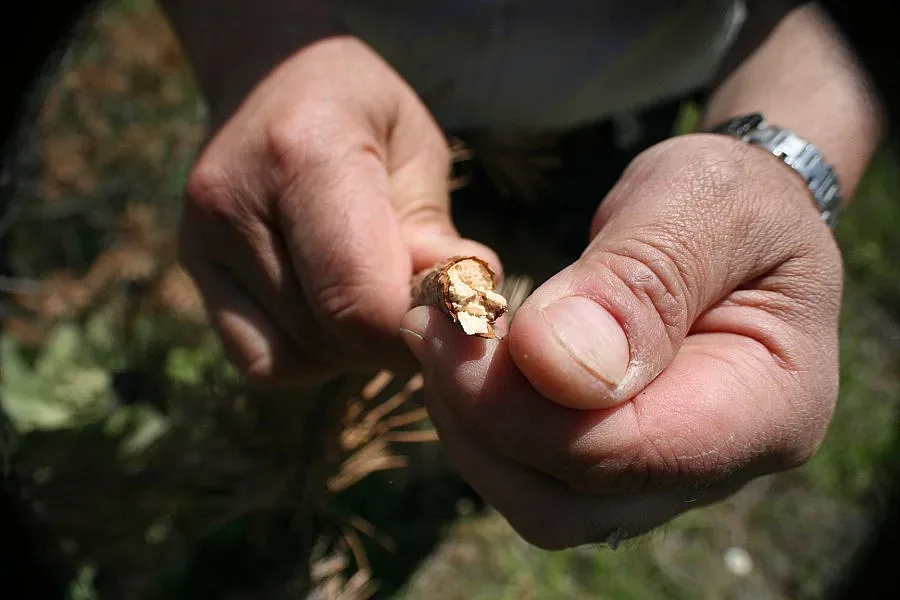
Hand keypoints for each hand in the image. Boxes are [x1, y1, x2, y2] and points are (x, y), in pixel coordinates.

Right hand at [179, 36, 497, 382]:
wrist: (269, 76)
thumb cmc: (361, 111)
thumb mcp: (418, 149)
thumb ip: (434, 234)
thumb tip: (456, 316)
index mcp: (304, 153)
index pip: (358, 299)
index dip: (414, 331)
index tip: (449, 319)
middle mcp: (234, 202)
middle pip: (327, 334)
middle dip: (388, 340)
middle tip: (418, 304)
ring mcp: (201, 240)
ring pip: (293, 356)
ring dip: (349, 350)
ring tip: (370, 295)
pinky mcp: (193, 269)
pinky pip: (259, 358)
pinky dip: (308, 353)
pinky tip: (328, 310)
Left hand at [400, 134, 843, 548]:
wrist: (736, 217)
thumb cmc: (731, 197)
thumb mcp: (701, 206)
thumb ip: (638, 283)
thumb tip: (550, 366)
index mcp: (769, 405)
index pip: (628, 451)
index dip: (521, 407)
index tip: (448, 325)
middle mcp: (719, 465)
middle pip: (572, 504)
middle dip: (482, 424)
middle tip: (433, 327)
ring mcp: (663, 472)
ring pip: (539, 503)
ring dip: (471, 428)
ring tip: (441, 336)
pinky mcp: (615, 459)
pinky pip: (532, 475)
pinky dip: (482, 425)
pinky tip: (464, 360)